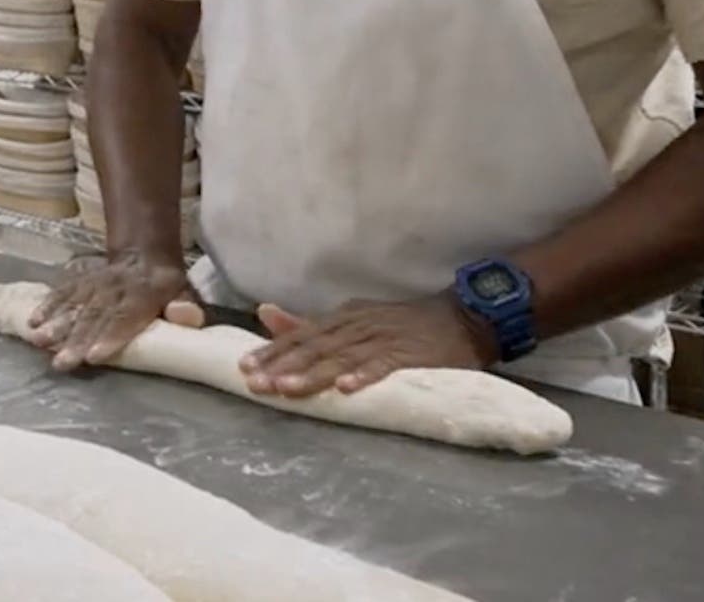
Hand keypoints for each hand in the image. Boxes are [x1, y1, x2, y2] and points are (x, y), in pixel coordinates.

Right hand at [26, 249, 197, 371]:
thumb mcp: (183, 291)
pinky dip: (47, 305)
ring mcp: (94, 284)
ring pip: (74, 304)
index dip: (110, 337)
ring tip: (39, 341)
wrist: (143, 254)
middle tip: (62, 362)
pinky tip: (33, 321)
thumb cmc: (163, 286)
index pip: (126, 318)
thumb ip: (185, 307)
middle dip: (76, 340)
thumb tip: (186, 317)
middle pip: (94, 316)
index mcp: (143, 296)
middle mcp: (114, 290)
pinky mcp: (80, 281)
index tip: (94, 356)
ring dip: (56, 324)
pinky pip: (62, 291)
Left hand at [239, 294, 497, 397]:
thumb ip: (309, 323)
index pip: (300, 335)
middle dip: (282, 366)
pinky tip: (346, 389)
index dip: (272, 351)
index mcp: (342, 318)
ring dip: (313, 374)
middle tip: (256, 383)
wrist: (460, 316)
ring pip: (341, 357)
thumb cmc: (402, 324)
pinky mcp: (409, 353)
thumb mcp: (352, 319)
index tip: (243, 367)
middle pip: (314, 346)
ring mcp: (383, 338)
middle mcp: (357, 325)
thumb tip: (266, 314)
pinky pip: (383, 366)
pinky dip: (364, 376)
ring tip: (287, 389)